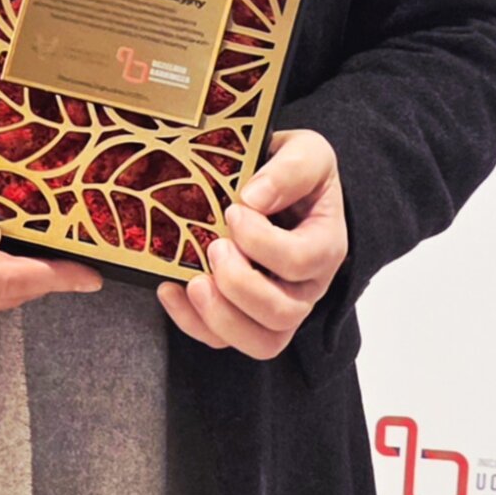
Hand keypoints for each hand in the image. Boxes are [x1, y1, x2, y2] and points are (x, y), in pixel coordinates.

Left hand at [155, 128, 346, 358]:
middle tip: (214, 247)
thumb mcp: (307, 151)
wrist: (280, 185)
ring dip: (220, 316)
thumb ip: (292, 168)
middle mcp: (307, 287)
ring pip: (261, 342)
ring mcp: (278, 307)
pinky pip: (223, 340)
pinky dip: (192, 322)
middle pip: (283, 313)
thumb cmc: (294, 172)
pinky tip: (170, 289)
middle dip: (241, 285)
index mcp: (325, 245)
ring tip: (193, 281)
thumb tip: (254, 197)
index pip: (303, 261)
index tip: (233, 212)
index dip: (263, 243)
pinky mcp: (245, 317)